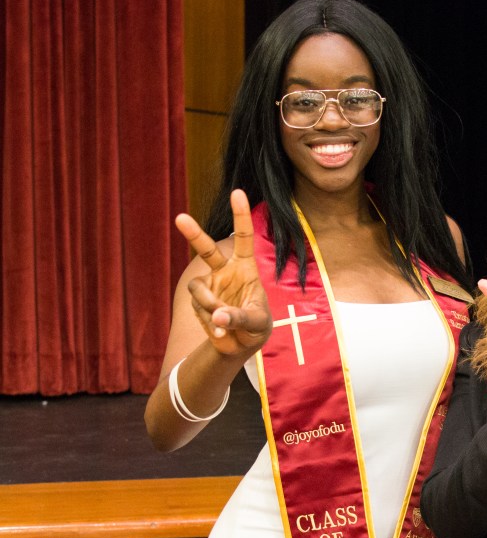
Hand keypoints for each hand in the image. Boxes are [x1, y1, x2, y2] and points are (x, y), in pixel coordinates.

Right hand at [175, 189, 271, 356]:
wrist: (240, 344)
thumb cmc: (256, 326)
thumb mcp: (257, 322)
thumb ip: (239, 317)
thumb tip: (218, 317)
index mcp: (245, 267)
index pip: (243, 237)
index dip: (240, 215)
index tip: (237, 192)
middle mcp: (225, 271)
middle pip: (206, 250)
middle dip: (193, 234)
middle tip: (180, 218)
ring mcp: (209, 285)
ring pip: (197, 287)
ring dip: (209, 305)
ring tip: (222, 322)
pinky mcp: (198, 301)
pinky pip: (198, 307)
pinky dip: (210, 323)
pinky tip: (221, 333)